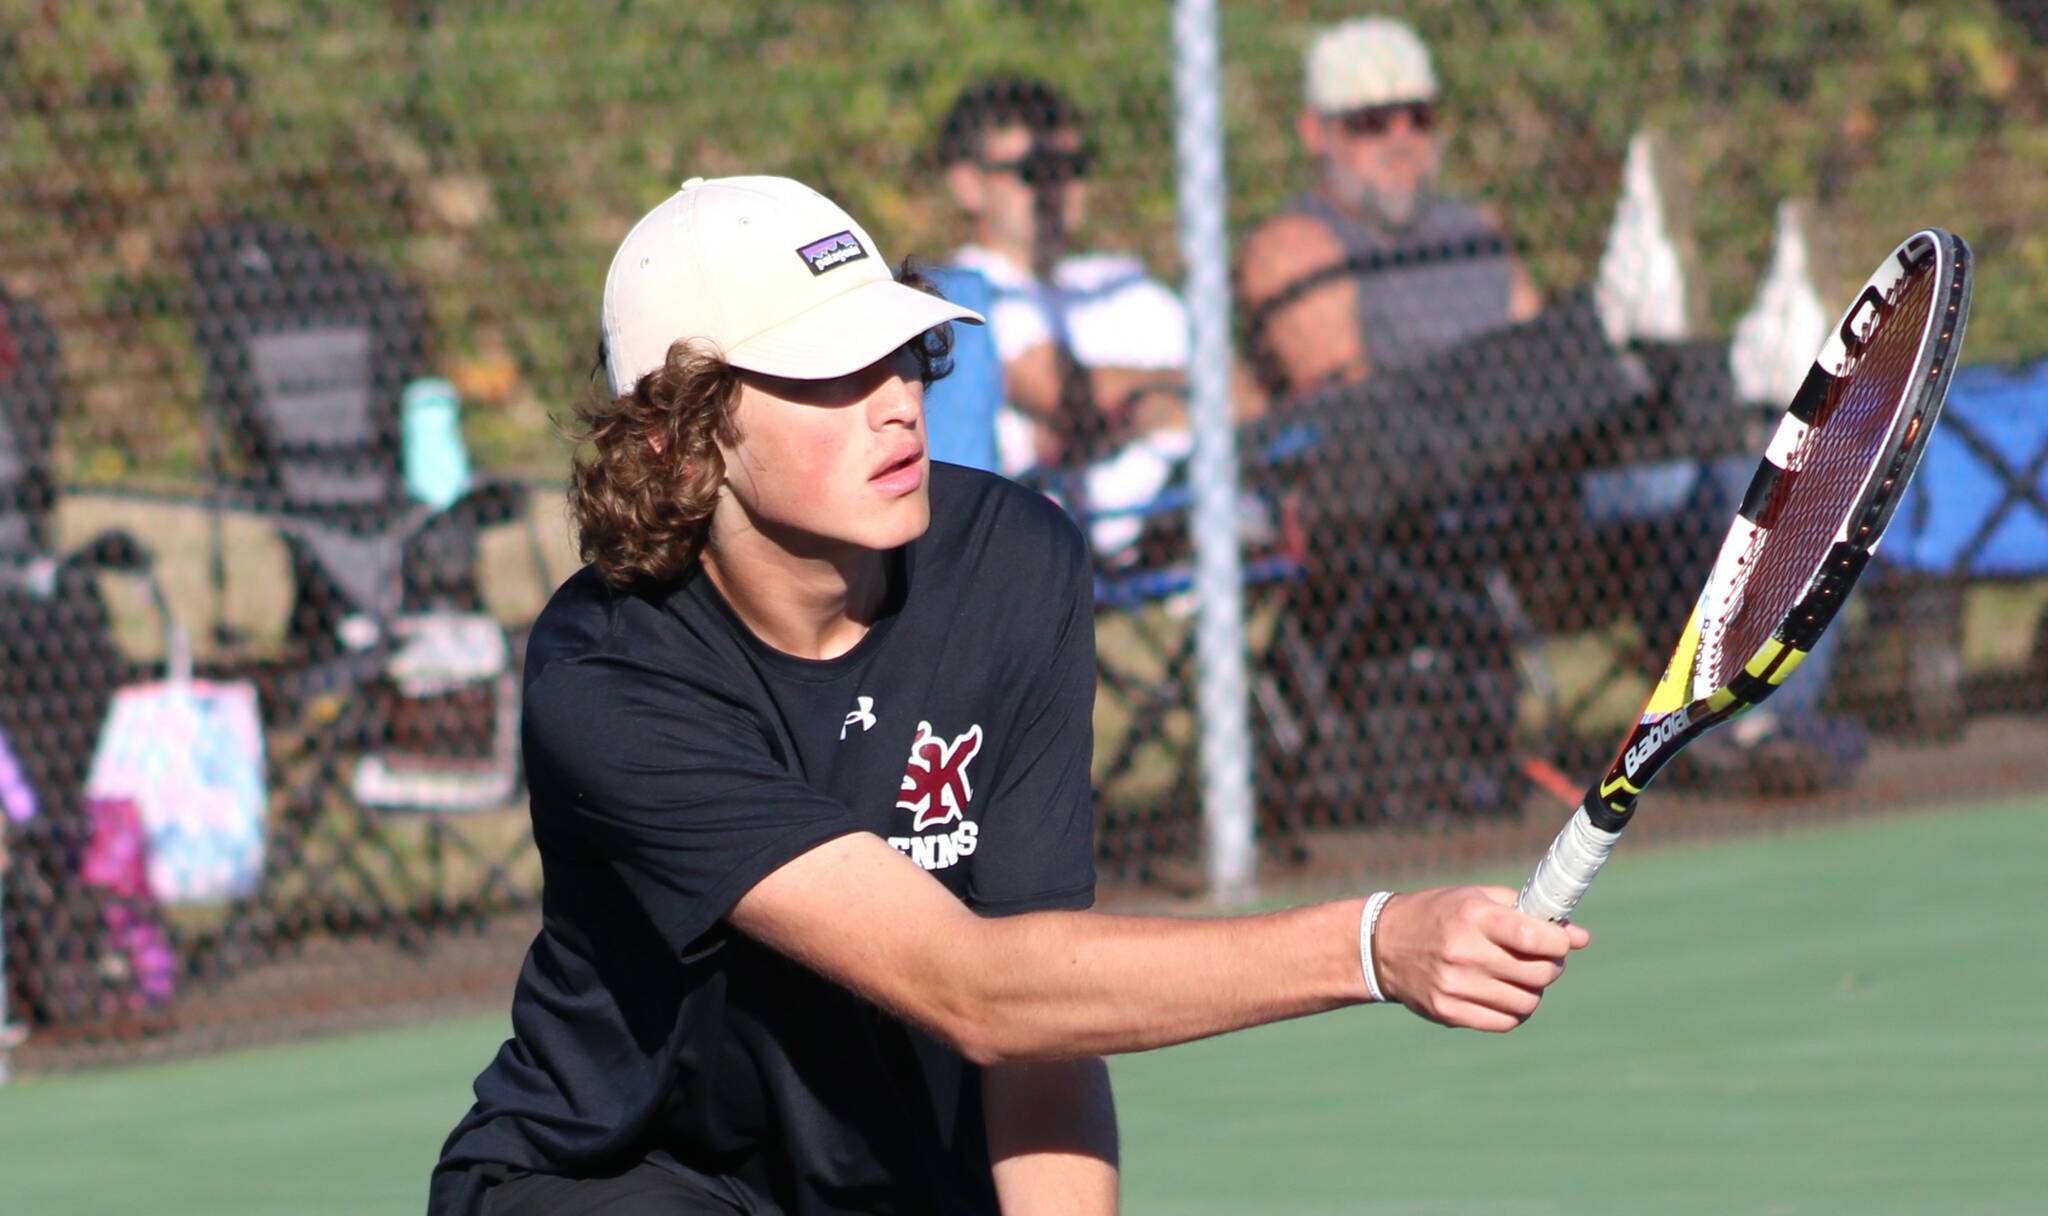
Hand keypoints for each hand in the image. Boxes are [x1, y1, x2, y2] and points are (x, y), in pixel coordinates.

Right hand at [1371, 886, 1590, 1031]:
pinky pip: (1505, 1022)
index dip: (1560, 943)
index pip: (1535, 938)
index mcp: (1473, 917)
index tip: (1560, 941)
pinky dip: (1514, 1011)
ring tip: (1519, 977)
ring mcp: (1455, 986)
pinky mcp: (1449, 1012)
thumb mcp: (1477, 899)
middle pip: (1538, 974)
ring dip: (1533, 991)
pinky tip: (1504, 994)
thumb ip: (1528, 913)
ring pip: (1526, 1003)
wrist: (1382, 946)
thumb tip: (1581, 938)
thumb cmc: (1440, 915)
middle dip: (1551, 966)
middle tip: (1543, 958)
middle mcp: (1463, 952)